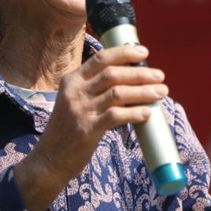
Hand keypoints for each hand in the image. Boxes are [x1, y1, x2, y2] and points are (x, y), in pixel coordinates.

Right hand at [15, 45, 167, 210]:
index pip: (101, 58)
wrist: (49, 158)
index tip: (144, 52)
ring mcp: (80, 110)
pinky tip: (147, 113)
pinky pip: (116, 116)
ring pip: (118, 93)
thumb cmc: (67, 129)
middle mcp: (75, 91)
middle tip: (160, 76)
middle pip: (113, 74)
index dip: (125, 53)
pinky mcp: (87, 129)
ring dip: (143, 91)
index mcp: (72, 80)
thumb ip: (94, 89)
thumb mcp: (74, 101)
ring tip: (161, 92)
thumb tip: (131, 80)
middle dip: (140, 73)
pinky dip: (134, 112)